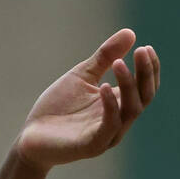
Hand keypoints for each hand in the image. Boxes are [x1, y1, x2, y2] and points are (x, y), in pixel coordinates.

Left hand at [15, 28, 159, 170]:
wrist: (30, 137)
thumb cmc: (57, 108)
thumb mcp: (81, 76)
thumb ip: (104, 58)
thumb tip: (130, 33)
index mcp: (119, 105)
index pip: (145, 88)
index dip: (149, 69)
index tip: (145, 47)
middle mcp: (119, 121)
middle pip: (143, 97)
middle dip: (145, 74)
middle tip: (141, 51)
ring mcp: (107, 135)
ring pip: (130, 110)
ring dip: (128, 85)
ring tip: (118, 63)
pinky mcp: (91, 145)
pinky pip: (109, 126)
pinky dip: (110, 105)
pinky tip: (104, 86)